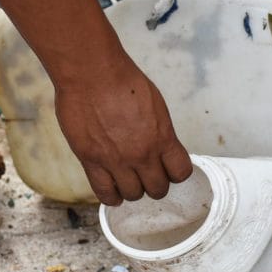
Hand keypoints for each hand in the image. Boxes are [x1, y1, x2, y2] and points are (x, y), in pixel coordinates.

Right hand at [53, 57, 192, 205]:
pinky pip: (105, 193)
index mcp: (162, 137)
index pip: (180, 172)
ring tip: (128, 179)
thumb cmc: (122, 80)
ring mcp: (116, 160)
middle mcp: (141, 154)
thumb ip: (159, 131)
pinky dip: (111, 197)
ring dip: (133, 189)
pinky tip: (113, 191)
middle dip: (155, 184)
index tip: (169, 169)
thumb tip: (159, 145)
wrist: (91, 73)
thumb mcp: (155, 104)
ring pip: (132, 195)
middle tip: (147, 174)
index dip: (176, 173)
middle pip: (157, 189)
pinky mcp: (91, 161)